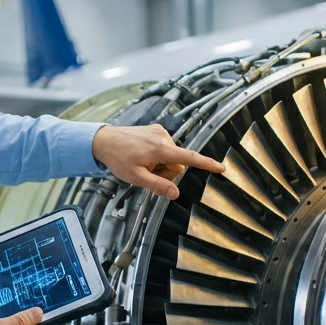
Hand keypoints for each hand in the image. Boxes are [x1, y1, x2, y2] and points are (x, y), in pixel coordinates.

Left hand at [92, 124, 225, 199]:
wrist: (104, 140)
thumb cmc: (118, 159)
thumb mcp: (136, 177)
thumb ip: (157, 185)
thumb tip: (175, 194)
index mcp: (160, 149)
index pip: (189, 159)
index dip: (206, 164)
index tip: (222, 168)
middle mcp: (163, 138)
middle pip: (177, 164)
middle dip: (166, 171)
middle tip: (146, 171)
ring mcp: (160, 132)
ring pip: (171, 157)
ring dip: (160, 164)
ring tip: (142, 161)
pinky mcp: (156, 130)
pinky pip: (165, 148)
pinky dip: (157, 155)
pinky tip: (142, 154)